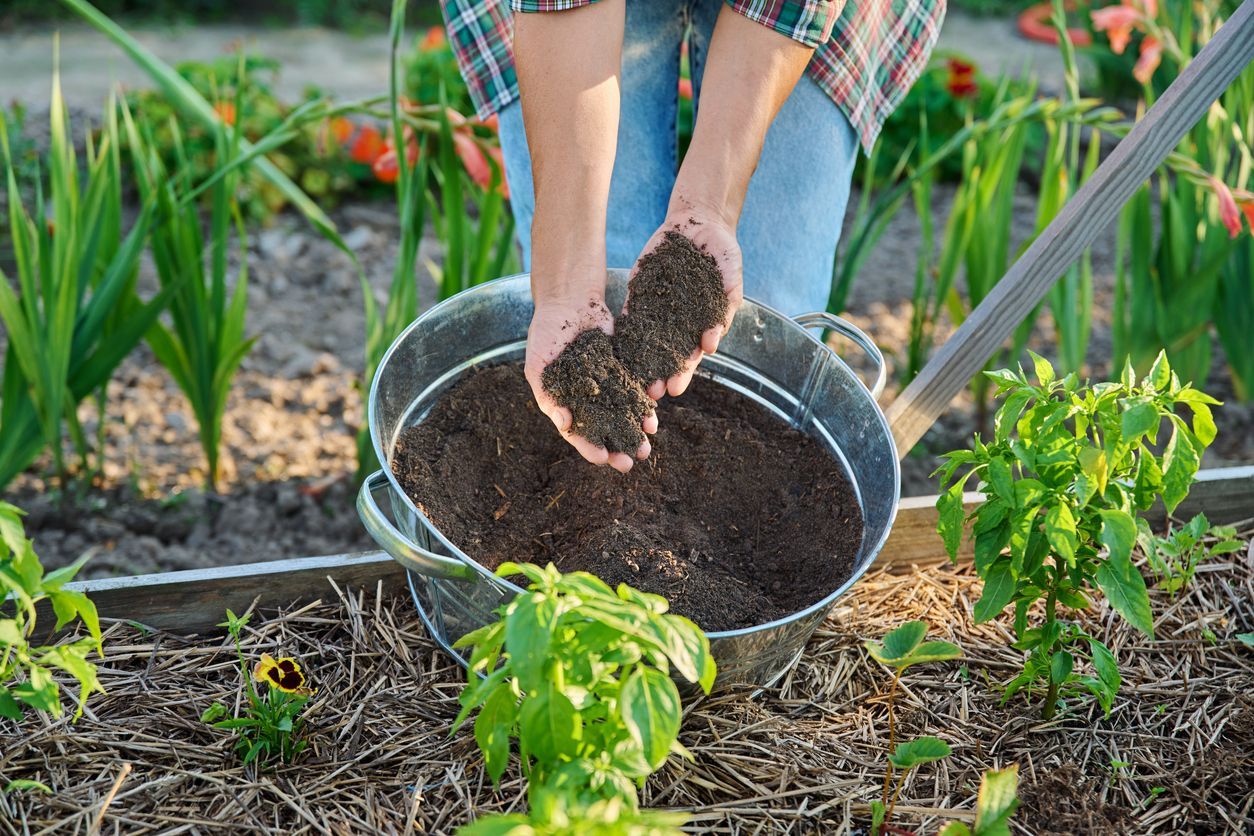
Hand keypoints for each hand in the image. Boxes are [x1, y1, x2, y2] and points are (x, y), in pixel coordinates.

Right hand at [525, 292, 657, 472]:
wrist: (569, 300)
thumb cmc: (545, 333)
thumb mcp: (539, 364)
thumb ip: (549, 394)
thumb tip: (564, 424)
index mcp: (564, 402)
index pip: (577, 432)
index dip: (589, 447)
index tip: (603, 458)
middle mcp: (587, 399)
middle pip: (603, 430)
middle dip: (617, 447)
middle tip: (631, 463)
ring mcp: (606, 386)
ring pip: (622, 415)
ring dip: (634, 432)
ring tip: (646, 446)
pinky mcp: (623, 370)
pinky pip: (635, 392)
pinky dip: (644, 406)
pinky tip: (653, 417)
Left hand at [627, 212, 742, 400]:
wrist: (698, 223)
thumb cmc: (722, 251)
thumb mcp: (731, 273)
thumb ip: (727, 301)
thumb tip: (713, 340)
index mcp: (702, 324)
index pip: (691, 354)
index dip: (683, 372)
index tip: (676, 388)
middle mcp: (679, 322)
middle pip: (666, 354)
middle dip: (659, 374)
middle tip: (651, 393)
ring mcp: (658, 309)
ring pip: (646, 341)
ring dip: (640, 361)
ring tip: (631, 381)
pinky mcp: (641, 293)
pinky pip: (631, 315)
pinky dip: (624, 332)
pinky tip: (616, 348)